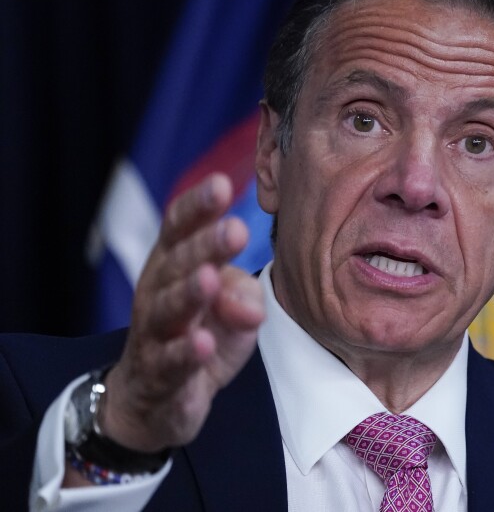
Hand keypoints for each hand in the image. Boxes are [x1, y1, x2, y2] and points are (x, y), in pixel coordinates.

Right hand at [100, 173, 264, 451]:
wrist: (157, 400)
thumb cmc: (200, 336)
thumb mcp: (232, 307)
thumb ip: (244, 294)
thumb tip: (249, 304)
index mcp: (173, 265)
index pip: (180, 228)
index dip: (198, 207)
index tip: (223, 184)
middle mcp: (157, 292)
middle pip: (177, 264)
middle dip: (204, 245)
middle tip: (235, 230)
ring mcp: (154, 334)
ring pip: (168, 310)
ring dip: (189, 293)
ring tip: (209, 278)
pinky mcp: (159, 375)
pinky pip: (171, 362)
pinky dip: (186, 353)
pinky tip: (204, 344)